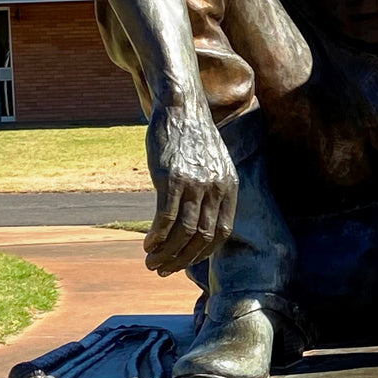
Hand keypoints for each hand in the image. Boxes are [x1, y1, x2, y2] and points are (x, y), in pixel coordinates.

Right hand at [143, 102, 237, 274]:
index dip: (201, 253)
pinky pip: (165, 218)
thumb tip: (198, 220)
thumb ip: (212, 191)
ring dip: (166, 253)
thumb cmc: (193, 138)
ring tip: (151, 262)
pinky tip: (147, 244)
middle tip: (162, 269)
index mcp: (229, 188)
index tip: (184, 262)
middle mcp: (216, 188)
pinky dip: (156, 237)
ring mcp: (194, 184)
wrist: (181, 107)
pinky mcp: (171, 178)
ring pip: (183, 232)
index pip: (220, 234)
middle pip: (200, 237)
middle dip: (181, 260)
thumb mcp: (214, 165)